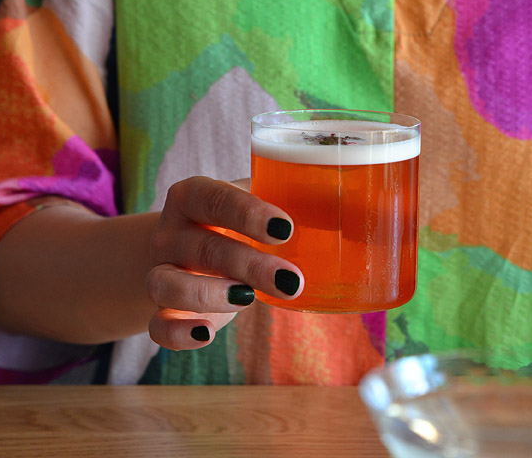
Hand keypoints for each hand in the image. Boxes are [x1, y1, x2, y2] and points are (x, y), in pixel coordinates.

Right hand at [146, 176, 302, 349]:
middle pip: (201, 247)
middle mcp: (171, 233)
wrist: (187, 251)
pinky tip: (207, 334)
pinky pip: (157, 326)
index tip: (285, 229)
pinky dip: (178, 334)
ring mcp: (161, 272)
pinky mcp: (162, 311)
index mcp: (194, 197)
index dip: (246, 212)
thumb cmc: (238, 225)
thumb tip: (373, 211)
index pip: (212, 197)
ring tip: (250, 300)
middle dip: (249, 265)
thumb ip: (305, 204)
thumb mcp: (262, 206)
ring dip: (210, 295)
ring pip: (167, 285)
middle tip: (292, 279)